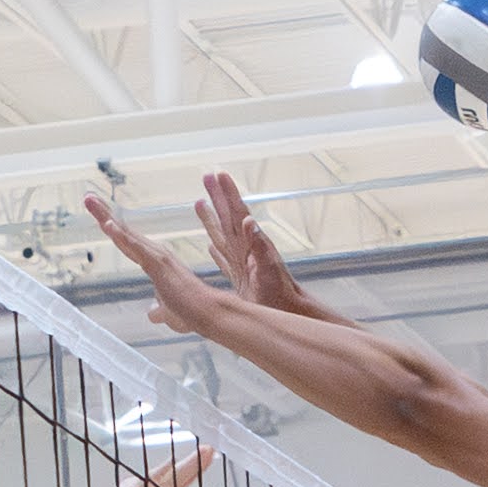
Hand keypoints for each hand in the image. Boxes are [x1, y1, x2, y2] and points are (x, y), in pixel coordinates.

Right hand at [75, 448, 206, 486]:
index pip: (177, 485)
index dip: (194, 475)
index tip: (207, 464)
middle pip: (178, 476)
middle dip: (197, 464)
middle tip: (212, 451)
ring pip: (171, 474)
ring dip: (189, 463)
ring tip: (206, 451)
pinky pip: (154, 479)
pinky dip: (167, 470)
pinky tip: (179, 461)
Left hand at [81, 190, 228, 335]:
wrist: (209, 315)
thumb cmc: (191, 313)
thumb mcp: (168, 313)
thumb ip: (160, 311)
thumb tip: (152, 316)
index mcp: (154, 262)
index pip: (127, 242)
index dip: (112, 229)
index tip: (99, 216)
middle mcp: (155, 254)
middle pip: (123, 231)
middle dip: (104, 214)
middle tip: (87, 198)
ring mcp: (157, 257)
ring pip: (126, 234)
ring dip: (107, 217)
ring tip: (90, 201)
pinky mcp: (159, 264)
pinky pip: (136, 247)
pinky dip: (121, 236)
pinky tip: (108, 225)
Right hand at [193, 172, 316, 315]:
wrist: (288, 312)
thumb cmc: (279, 293)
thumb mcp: (269, 269)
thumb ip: (260, 246)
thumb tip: (249, 221)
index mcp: (250, 244)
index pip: (236, 214)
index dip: (227, 194)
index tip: (218, 174)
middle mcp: (245, 249)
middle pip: (227, 218)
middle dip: (217, 197)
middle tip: (206, 176)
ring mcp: (241, 262)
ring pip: (222, 235)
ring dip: (211, 219)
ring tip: (199, 203)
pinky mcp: (240, 278)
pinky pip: (223, 259)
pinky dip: (215, 250)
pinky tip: (209, 246)